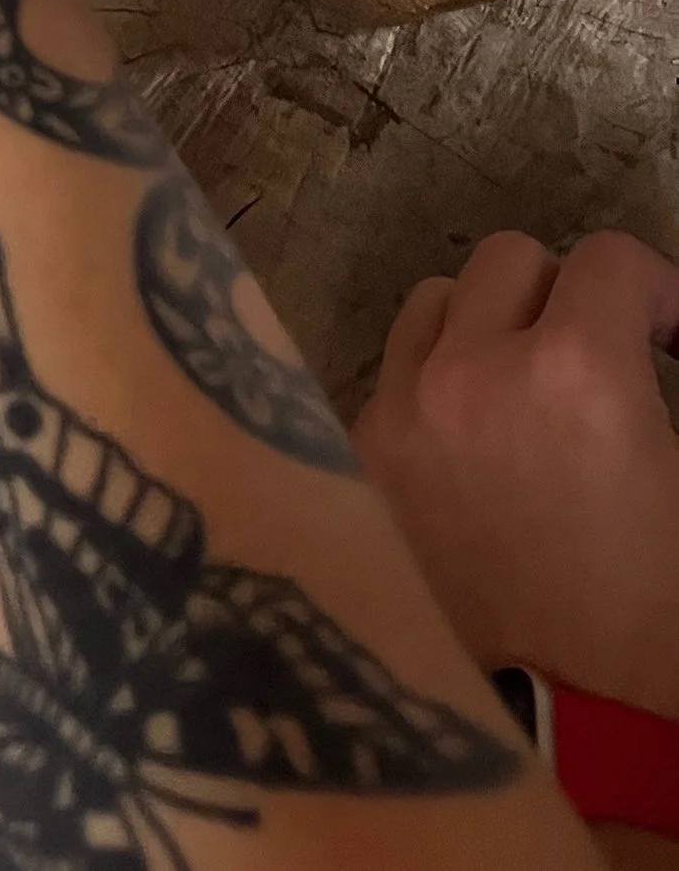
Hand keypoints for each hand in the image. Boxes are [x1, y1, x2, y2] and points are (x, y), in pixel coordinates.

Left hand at [354, 230, 678, 710]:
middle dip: (566, 298)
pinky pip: (387, 382)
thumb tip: (647, 356)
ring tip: (521, 391)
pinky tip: (468, 454)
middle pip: (508, 262)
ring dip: (484, 328)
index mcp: (575, 374)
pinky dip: (431, 393)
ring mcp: (399, 416)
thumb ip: (652, 398)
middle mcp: (470, 372)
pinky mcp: (358, 466)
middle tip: (599, 358)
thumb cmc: (657, 624)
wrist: (576, 745)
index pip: (607, 259)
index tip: (670, 338)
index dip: (656, 292)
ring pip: (431, 306)